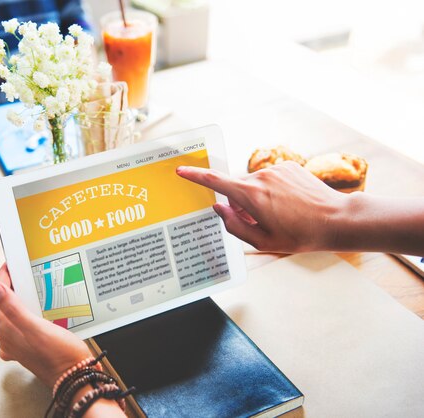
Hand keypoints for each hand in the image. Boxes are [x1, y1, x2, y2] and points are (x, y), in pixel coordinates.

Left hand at [0, 264, 91, 387]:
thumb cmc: (59, 356)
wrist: (75, 378)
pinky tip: (38, 308)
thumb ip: (13, 308)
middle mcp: (8, 337)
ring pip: (12, 313)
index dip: (2, 277)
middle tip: (22, 270)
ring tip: (31, 284)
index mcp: (5, 330)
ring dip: (19, 298)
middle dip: (10, 285)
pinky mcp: (28, 346)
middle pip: (3, 304)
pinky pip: (23, 323)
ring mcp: (17, 343)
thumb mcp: (36, 328)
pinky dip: (28, 311)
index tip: (10, 264)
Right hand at [176, 162, 347, 252]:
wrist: (338, 220)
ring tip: (281, 214)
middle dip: (241, 204)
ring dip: (259, 197)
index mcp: (251, 196)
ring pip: (254, 184)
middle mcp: (261, 177)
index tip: (181, 170)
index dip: (195, 176)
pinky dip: (273, 190)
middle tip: (261, 222)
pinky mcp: (289, 165)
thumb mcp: (262, 242)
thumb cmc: (301, 235)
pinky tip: (290, 203)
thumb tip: (219, 208)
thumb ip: (234, 225)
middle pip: (237, 189)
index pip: (216, 182)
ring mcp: (276, 169)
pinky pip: (270, 178)